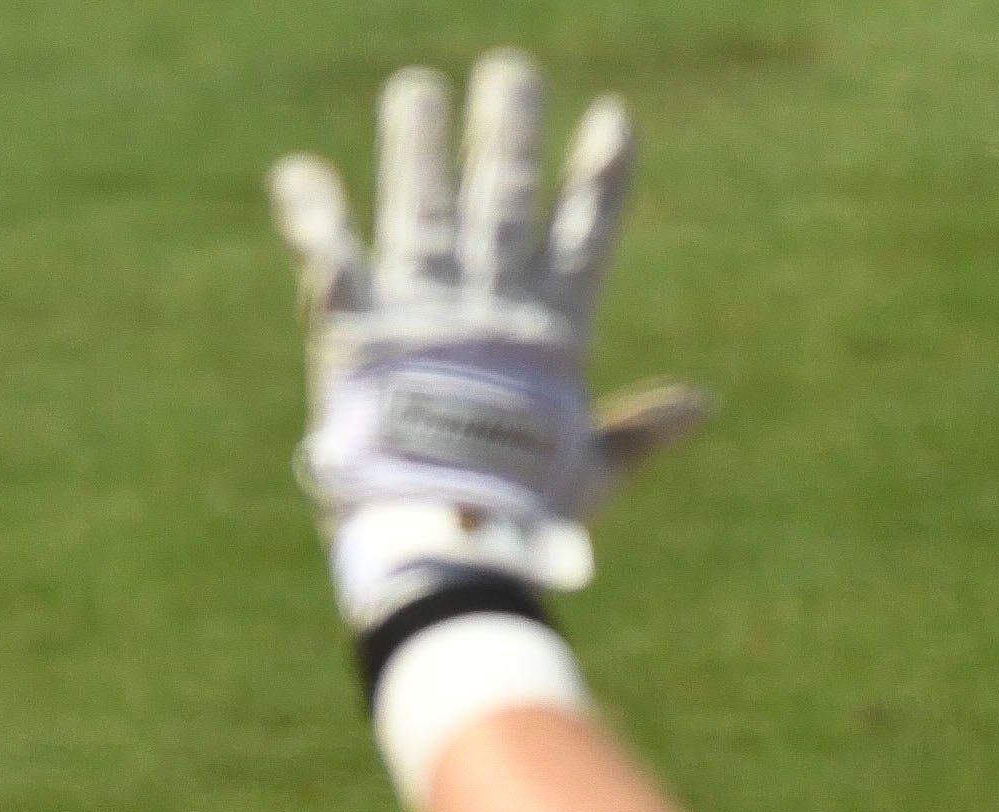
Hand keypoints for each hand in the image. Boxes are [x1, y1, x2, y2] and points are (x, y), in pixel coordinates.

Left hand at [269, 50, 708, 628]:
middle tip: (507, 72)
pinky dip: (312, 221)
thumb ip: (639, 430)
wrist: (451, 553)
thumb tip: (702, 403)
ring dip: (417, 146)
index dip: (599, 181)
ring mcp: (422, 315)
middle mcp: (487, 308)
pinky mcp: (357, 336)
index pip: (584, 240)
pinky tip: (295, 174)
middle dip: (506, 132)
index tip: (614, 118)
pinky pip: (330, 264)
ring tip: (414, 92)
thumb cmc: (524, 526)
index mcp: (549, 337)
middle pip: (500, 198)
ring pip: (421, 207)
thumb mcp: (591, 473)